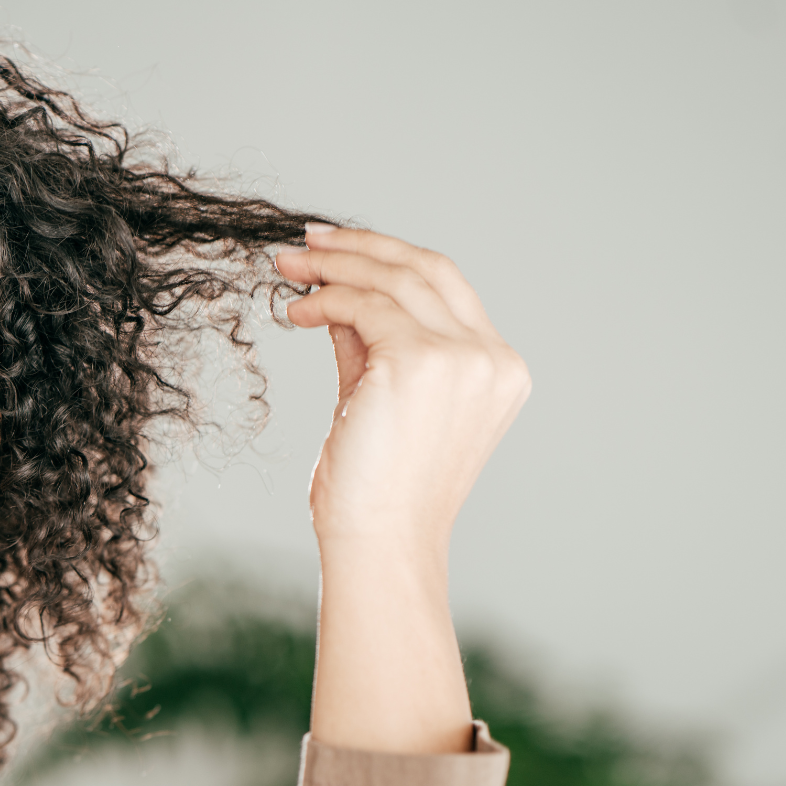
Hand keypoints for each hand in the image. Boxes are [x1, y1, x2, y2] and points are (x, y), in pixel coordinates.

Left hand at [279, 225, 529, 551]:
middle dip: (361, 247)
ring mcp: (463, 358)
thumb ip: (371, 344)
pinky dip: (325, 299)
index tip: (337, 249)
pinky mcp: (419, 361)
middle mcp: (491, 359)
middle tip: (306, 243)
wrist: (378, 543)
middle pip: (426, 269)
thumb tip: (337, 294)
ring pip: (392, 279)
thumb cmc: (378, 489)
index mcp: (498, 370)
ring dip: (334, 267)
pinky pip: (363, 305)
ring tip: (287, 269)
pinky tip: (295, 313)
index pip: (446, 288)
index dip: (391, 258)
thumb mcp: (381, 399)